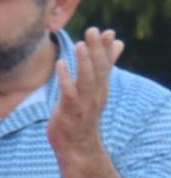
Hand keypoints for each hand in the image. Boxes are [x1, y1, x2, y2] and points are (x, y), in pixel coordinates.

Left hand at [50, 26, 122, 162]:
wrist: (78, 147)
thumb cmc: (83, 115)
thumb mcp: (95, 89)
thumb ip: (104, 67)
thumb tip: (118, 43)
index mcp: (101, 88)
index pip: (106, 65)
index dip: (106, 49)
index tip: (108, 32)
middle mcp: (95, 94)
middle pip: (98, 69)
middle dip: (96, 50)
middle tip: (93, 30)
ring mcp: (84, 103)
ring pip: (87, 79)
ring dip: (84, 61)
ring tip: (80, 44)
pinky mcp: (70, 111)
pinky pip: (69, 92)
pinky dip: (66, 78)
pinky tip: (60, 64)